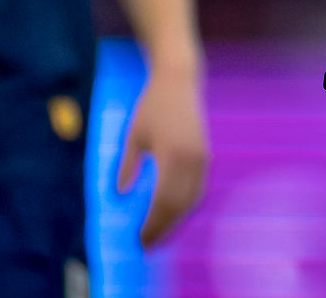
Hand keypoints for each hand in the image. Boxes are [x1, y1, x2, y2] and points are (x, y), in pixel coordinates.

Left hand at [116, 68, 209, 246]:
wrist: (179, 80)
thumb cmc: (152, 105)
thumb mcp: (134, 134)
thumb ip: (128, 165)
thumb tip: (120, 194)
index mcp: (171, 155)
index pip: (163, 201)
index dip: (152, 224)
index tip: (138, 239)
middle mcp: (192, 160)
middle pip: (179, 206)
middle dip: (163, 228)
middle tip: (147, 245)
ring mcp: (202, 158)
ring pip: (192, 200)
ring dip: (176, 220)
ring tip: (159, 234)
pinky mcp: (206, 155)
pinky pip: (198, 188)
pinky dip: (185, 205)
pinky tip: (173, 213)